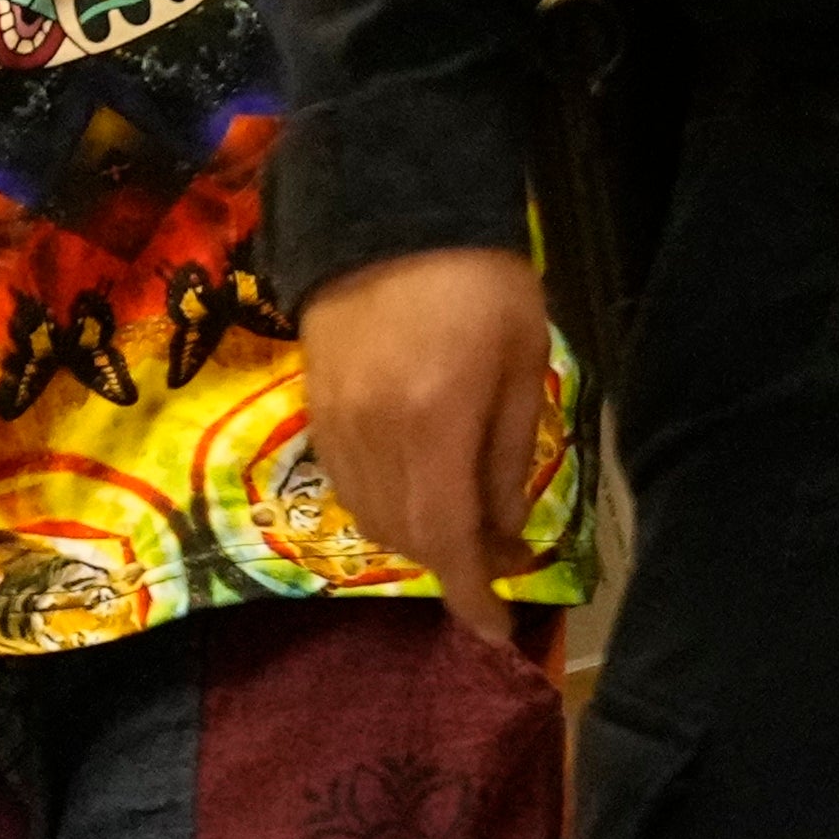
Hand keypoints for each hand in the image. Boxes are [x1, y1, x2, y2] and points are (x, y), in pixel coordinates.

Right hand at [293, 244, 548, 647]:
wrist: (393, 205)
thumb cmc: (481, 279)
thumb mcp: (525, 360)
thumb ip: (511, 453)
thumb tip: (503, 530)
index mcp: (435, 421)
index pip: (447, 539)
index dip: (471, 597)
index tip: (495, 633)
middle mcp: (375, 433)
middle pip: (407, 536)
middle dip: (454, 560)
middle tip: (500, 551)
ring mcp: (335, 420)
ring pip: (369, 516)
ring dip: (416, 535)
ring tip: (460, 514)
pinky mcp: (313, 404)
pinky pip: (344, 484)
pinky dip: (380, 503)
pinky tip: (413, 483)